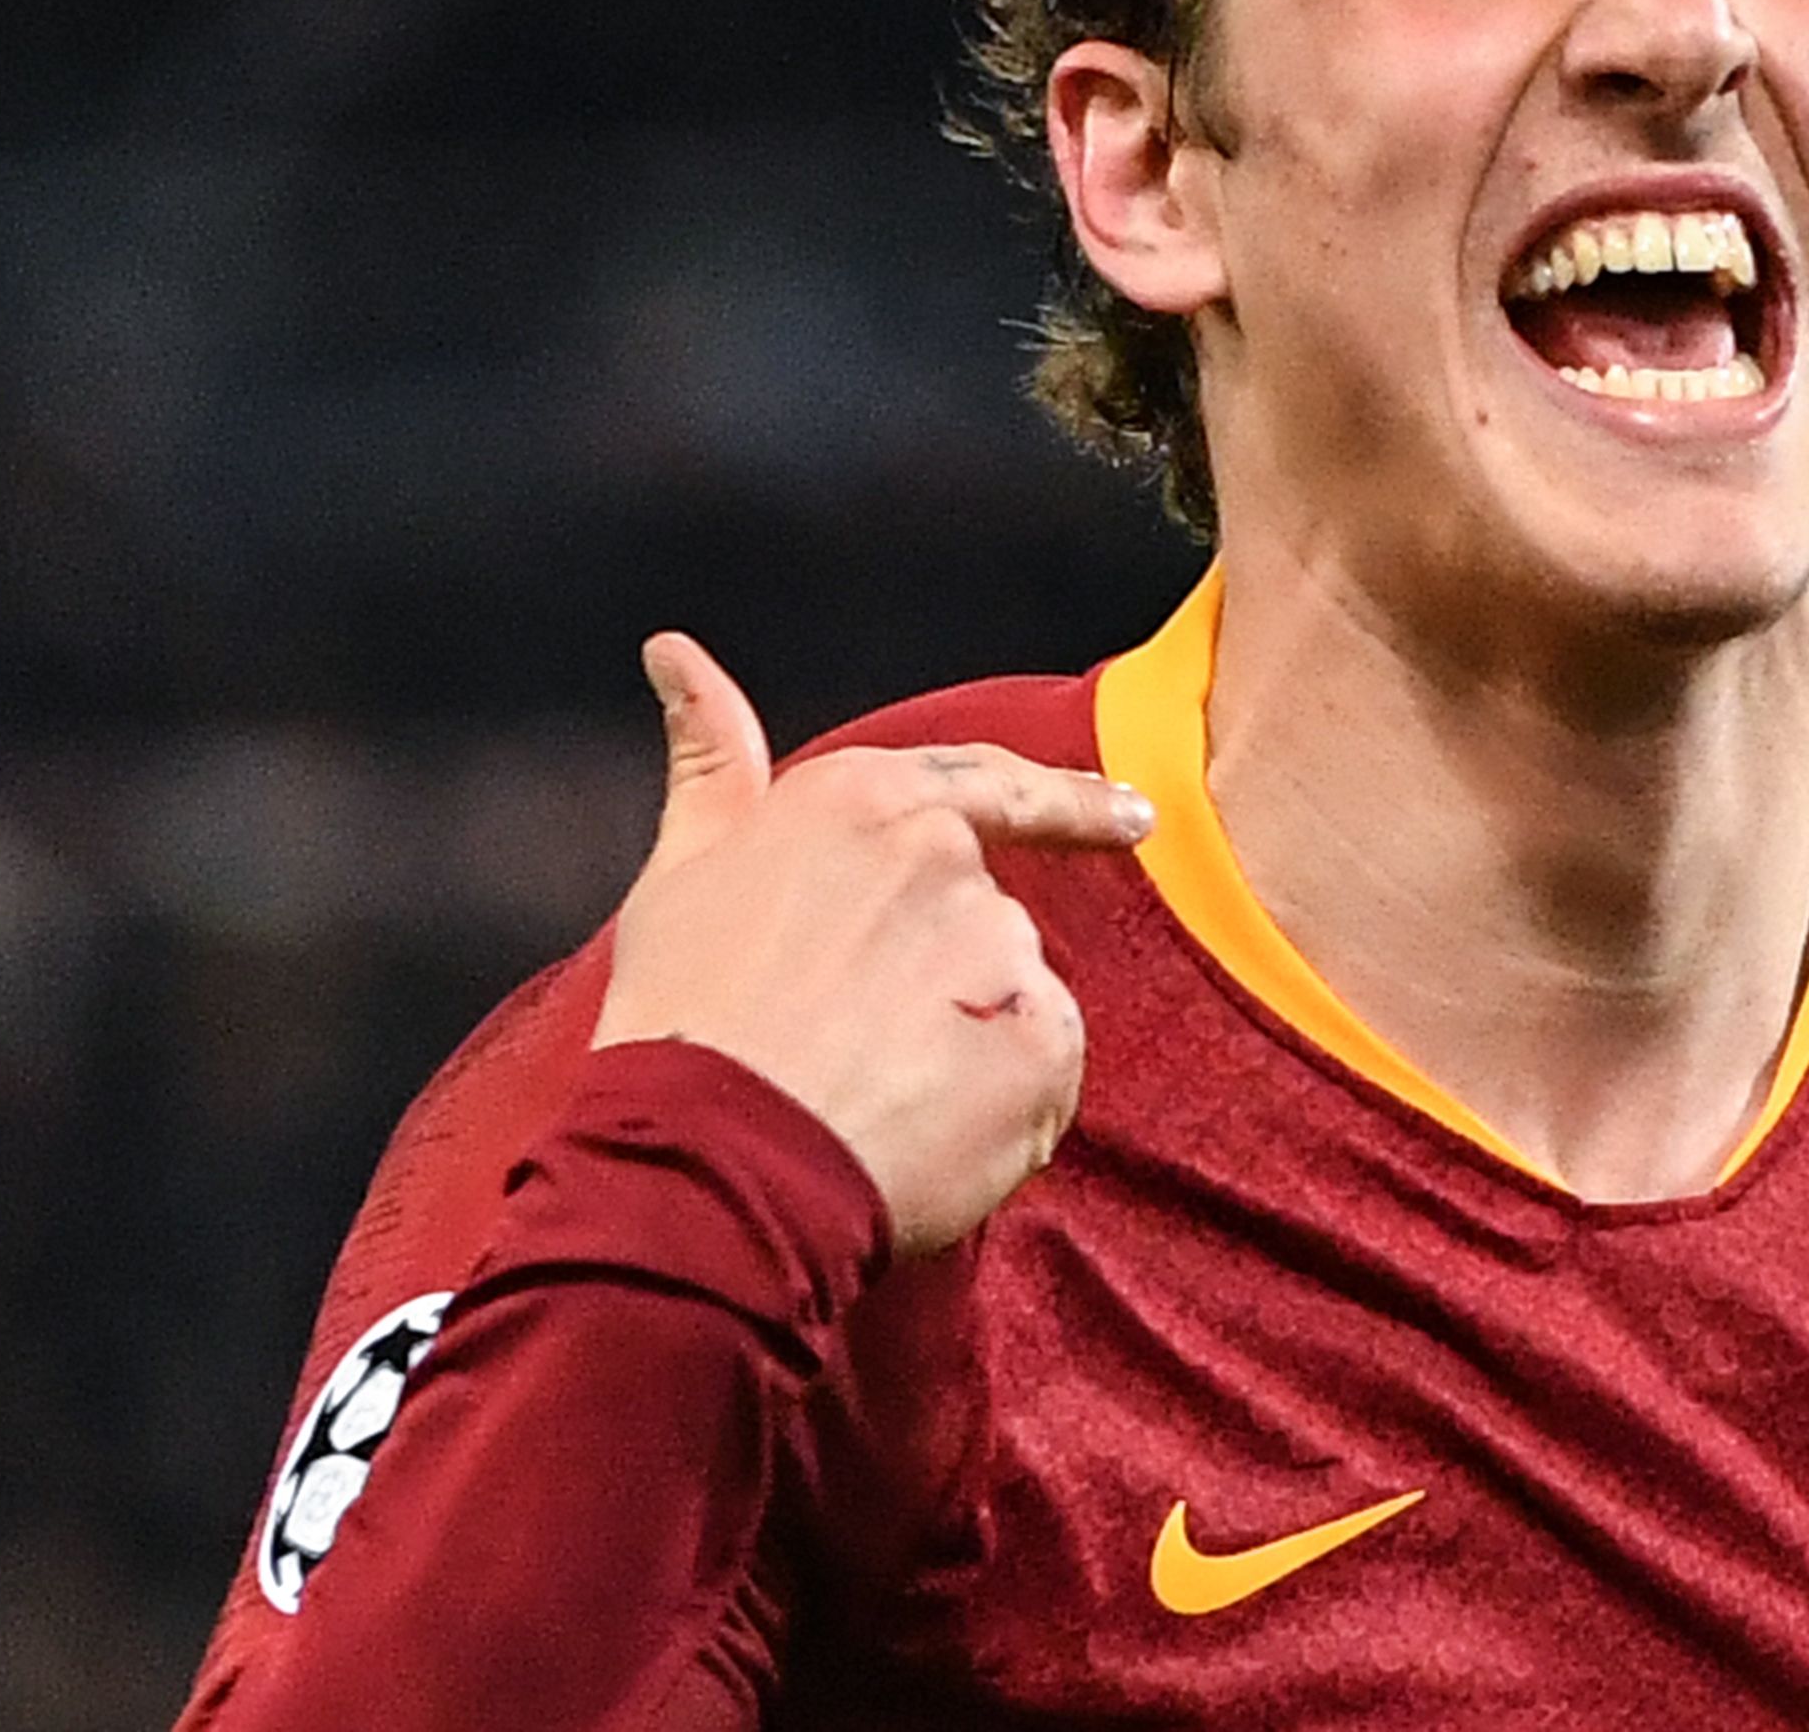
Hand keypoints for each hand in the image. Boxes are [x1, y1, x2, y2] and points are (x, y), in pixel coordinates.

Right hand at [591, 632, 1153, 1255]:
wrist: (708, 1158)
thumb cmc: (682, 1018)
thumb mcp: (685, 868)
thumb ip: (711, 758)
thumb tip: (675, 651)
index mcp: (870, 799)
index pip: (995, 786)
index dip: (1067, 804)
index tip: (1133, 817)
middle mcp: (951, 855)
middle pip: (988, 916)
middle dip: (946, 978)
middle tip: (866, 1047)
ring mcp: (1005, 947)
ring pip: (1015, 1001)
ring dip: (970, 1046)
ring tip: (872, 1098)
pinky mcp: (1047, 1043)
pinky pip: (1043, 1077)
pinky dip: (1000, 1109)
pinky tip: (919, 1134)